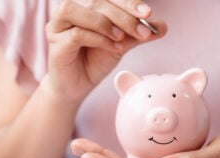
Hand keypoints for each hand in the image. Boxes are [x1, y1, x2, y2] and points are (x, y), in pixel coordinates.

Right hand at [44, 0, 166, 99]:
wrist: (78, 86)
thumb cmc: (96, 60)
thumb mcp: (122, 43)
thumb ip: (139, 34)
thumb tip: (163, 26)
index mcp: (85, 4)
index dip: (129, 2)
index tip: (148, 14)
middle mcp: (69, 9)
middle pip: (96, 0)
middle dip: (123, 15)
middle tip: (143, 31)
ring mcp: (58, 25)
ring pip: (78, 10)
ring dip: (105, 22)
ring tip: (122, 38)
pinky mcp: (56, 43)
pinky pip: (77, 34)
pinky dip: (99, 39)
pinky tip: (114, 49)